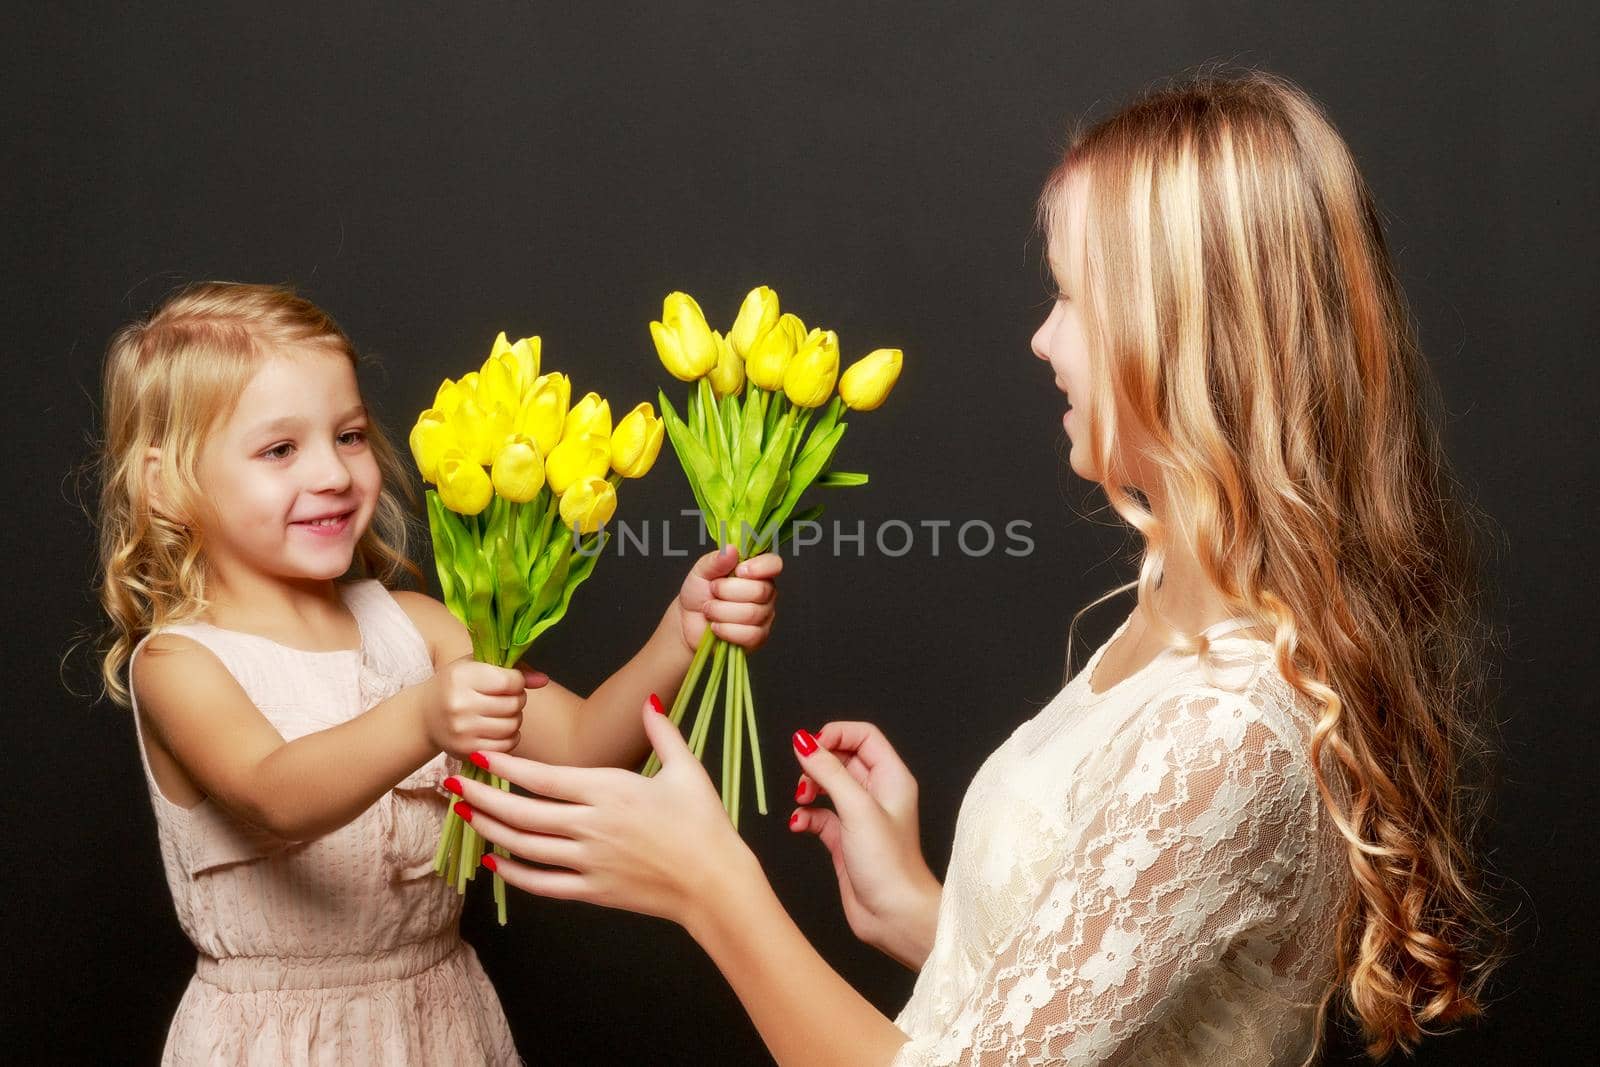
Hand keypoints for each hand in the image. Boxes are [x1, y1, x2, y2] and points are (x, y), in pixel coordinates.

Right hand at [423, 654, 545, 757]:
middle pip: (514, 704)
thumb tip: (543, 680)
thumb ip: (514, 669)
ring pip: (512, 725)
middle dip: (517, 700)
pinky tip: (498, 729)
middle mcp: (460, 704)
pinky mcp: (465, 751)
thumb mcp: (477, 666)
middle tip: (506, 698)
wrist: (424, 715)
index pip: (510, 681)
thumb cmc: (455, 685)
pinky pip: (506, 746)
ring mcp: (462, 730)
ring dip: (514, 718)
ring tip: (501, 712)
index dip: (517, 681)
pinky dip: (509, 737)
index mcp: (462, 677)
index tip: (509, 681)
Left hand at [456, 697, 760, 925]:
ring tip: (465, 814)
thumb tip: (649, 699)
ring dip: (490, 830)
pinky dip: (514, 874)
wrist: (715, 883)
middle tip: (452, 784)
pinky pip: (542, 884)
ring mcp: (588, 862)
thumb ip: (663, 732)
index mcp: (610, 791)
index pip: (544, 778)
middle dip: (483, 797)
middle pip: (523, 812)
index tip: (479, 754)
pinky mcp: (592, 892)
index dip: (506, 765)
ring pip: (525, 847)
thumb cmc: (705, 824)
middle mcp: (591, 827)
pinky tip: (495, 862)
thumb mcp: (687, 769)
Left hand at [674, 545, 782, 652]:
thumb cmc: (698, 593)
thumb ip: (716, 560)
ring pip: (752, 613)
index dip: (759, 567)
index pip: (774, 564)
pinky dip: (726, 630)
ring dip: (721, 611)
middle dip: (727, 591)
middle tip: (712, 591)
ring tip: (709, 609)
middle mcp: (765, 591)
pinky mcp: (758, 637)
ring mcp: (764, 615)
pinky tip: (716, 627)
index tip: (738, 571)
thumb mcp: (701, 571)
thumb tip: (731, 549)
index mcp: (756, 570)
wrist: (688, 622)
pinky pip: (749, 634)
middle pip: (760, 591)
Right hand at [791, 722, 942, 969]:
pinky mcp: (845, 840)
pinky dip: (806, 816)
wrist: (893, 916)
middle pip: (842, 759)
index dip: (836, 734)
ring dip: (809, 788)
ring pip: (828, 786)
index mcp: (891, 778)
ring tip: (802, 799)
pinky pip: (820, 816)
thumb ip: (829, 772)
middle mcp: (877, 794)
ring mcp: (860, 817)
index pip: (863, 737)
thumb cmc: (889, 864)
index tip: (811, 745)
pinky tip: (799, 825)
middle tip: (805, 778)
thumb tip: (803, 742)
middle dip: (818, 763)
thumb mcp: (856, 808)